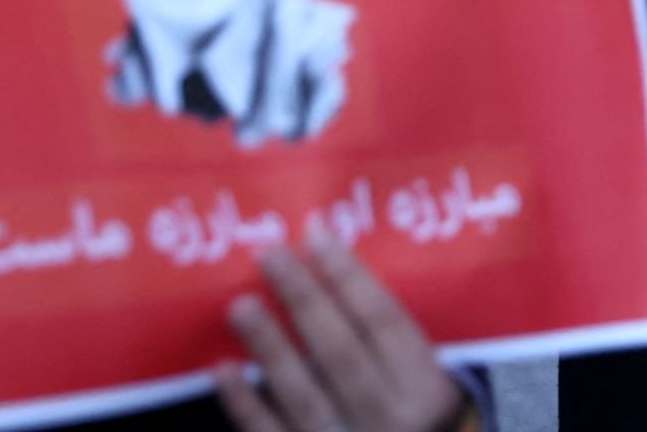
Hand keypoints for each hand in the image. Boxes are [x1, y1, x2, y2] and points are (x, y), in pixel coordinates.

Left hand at [214, 237, 471, 431]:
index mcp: (422, 388)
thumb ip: (377, 327)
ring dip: (270, 348)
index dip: (350, 277)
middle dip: (305, 300)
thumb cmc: (402, 404)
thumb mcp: (412, 371)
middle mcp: (387, 419)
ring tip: (240, 305)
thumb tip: (323, 250)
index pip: (385, 323)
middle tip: (270, 255)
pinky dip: (245, 404)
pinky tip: (223, 368)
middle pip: (342, 354)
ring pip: (304, 396)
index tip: (315, 234)